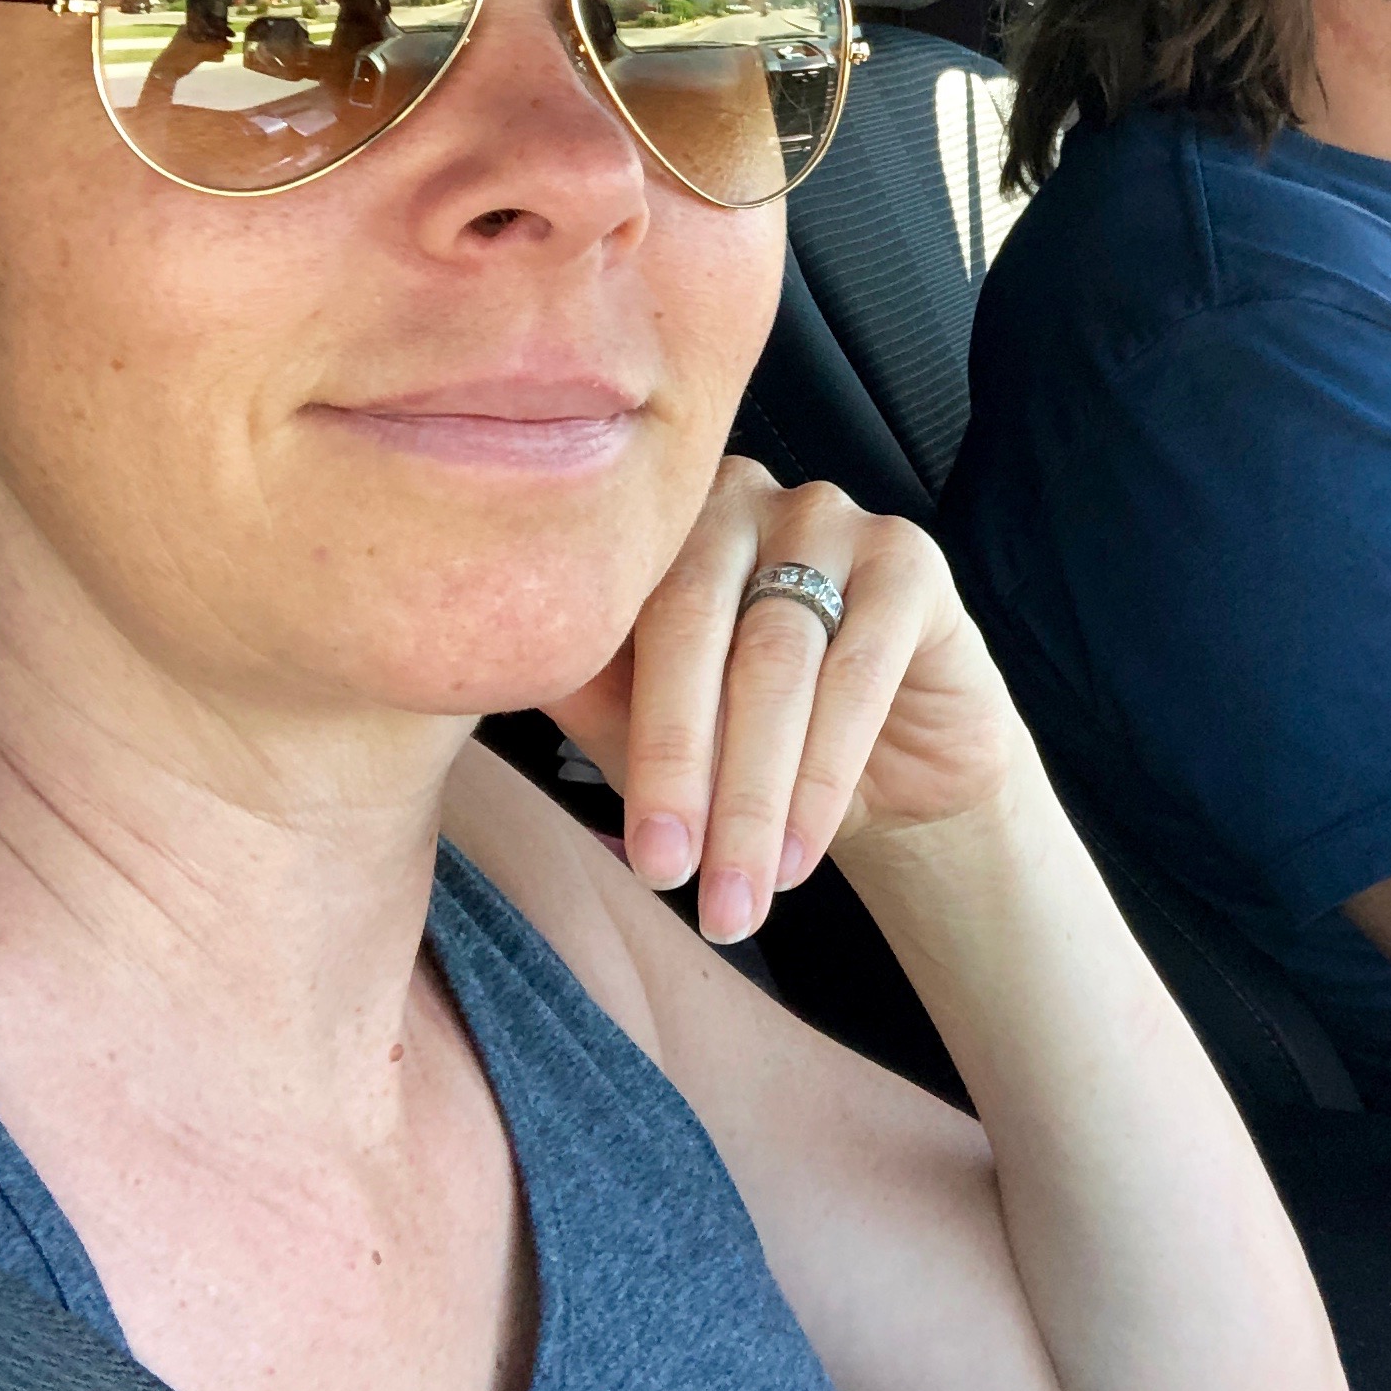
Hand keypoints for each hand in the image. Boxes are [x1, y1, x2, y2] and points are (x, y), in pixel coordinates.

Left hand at [541, 457, 1018, 942]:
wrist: (891, 769)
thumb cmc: (742, 738)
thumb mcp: (643, 725)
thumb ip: (581, 692)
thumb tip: (480, 684)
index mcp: (649, 522)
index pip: (619, 618)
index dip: (633, 744)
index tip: (644, 858)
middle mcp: (734, 496)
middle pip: (693, 628)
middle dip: (685, 770)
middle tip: (679, 878)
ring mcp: (828, 516)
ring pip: (777, 659)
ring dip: (758, 794)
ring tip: (741, 894)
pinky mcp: (909, 559)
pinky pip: (861, 667)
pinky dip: (827, 772)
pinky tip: (805, 851)